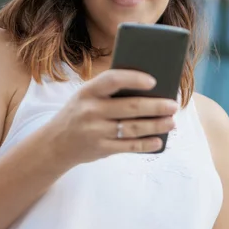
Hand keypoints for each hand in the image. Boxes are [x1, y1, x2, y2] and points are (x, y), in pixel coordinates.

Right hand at [47, 69, 178, 166]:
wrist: (55, 143)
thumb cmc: (80, 112)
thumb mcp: (86, 96)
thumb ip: (110, 91)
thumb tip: (150, 90)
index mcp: (88, 91)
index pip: (112, 80)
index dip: (134, 79)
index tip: (154, 81)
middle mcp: (91, 110)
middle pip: (130, 107)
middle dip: (156, 106)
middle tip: (173, 105)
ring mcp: (95, 131)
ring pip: (133, 128)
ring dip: (156, 125)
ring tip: (171, 122)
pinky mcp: (101, 149)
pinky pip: (128, 146)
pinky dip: (146, 144)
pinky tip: (159, 140)